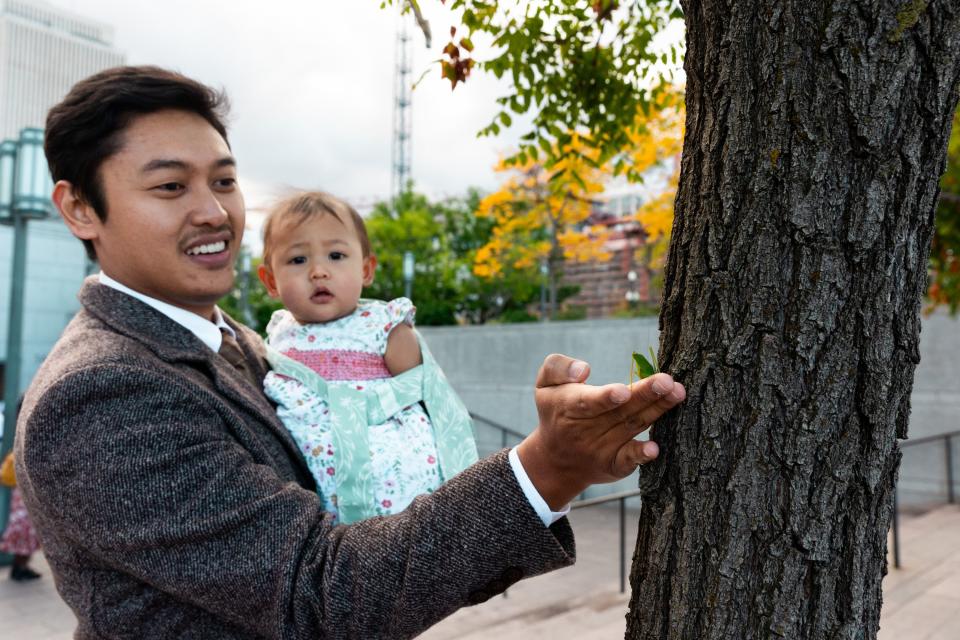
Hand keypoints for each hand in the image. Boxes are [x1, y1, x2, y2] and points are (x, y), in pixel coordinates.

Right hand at [516, 354, 684, 509]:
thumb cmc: (556, 411)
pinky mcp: (615, 464)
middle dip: (645, 395)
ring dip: (657, 411)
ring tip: (678, 394)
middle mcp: (587, 429)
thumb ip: (557, 367)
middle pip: (620, 411)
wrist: (555, 459)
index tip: (623, 391)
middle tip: (668, 381)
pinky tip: (655, 449)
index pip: (588, 402)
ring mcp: (602, 448)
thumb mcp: (544, 385)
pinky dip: (641, 455)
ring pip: (632, 426)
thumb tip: (583, 370)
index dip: (605, 398)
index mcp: (568, 407)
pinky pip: (629, 460)